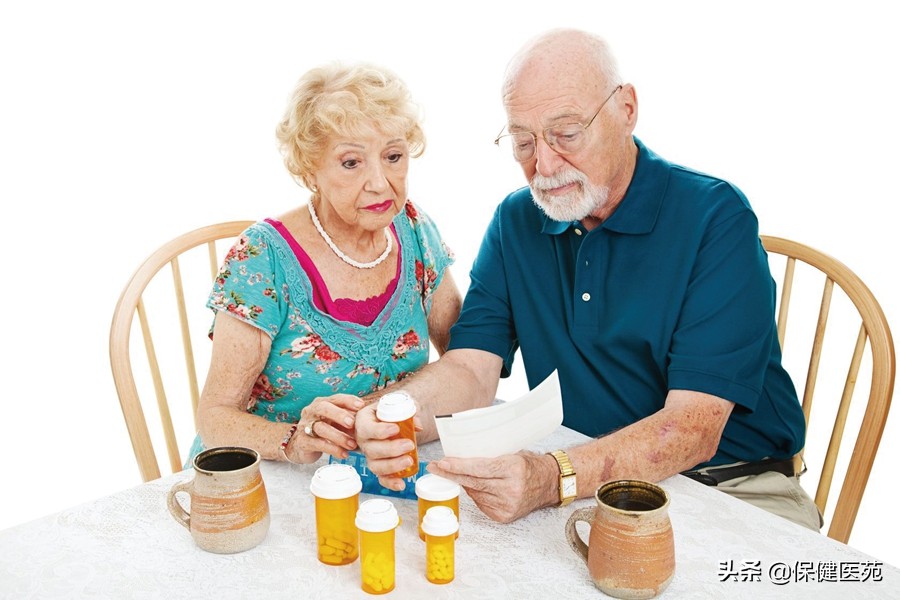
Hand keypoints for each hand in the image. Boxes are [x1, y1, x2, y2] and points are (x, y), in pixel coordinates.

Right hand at [287, 394, 364, 462]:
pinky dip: (333, 449)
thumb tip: (370, 418)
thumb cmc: (324, 430)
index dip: (348, 400)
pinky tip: (344, 454)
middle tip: (352, 423)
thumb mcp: (336, 421)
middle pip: (323, 408)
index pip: (335, 398)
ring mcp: (305, 426)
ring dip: (339, 436)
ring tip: (352, 445)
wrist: (300, 446)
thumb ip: (349, 418)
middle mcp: (312, 412)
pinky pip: (318, 444)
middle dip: (339, 414)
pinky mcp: (303, 442)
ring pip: (321, 428)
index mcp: (322, 403)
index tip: (361, 406)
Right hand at [354, 402, 423, 490]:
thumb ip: (407, 410)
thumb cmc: (390, 410)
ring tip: (409, 460)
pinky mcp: (378, 466)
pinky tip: (401, 484)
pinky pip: (381, 477)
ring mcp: (369, 455)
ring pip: (375, 465)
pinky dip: (390, 483)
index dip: (380, 431)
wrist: (390, 417)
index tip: (395, 429)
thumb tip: (417, 425)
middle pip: (371, 449)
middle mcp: (363, 440)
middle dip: (391, 449)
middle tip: (409, 444)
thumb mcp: (397, 404)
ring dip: (393, 466)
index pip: (367, 428)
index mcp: (363, 421)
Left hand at [426, 452, 556, 522]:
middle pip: (473, 483)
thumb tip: (460, 458)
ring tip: (460, 474)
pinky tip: (477, 487)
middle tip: (435, 468)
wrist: (549, 483)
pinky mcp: (504, 517)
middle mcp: (510, 489)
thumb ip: (489, 458)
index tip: (442, 462)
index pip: (479, 469)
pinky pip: (480, 504)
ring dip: (465, 483)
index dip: (458, 466)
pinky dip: (476, 494)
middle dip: (451, 474)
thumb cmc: (529, 464)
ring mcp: (507, 505)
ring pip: (474, 493)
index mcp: (513, 469)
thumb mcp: (511, 453)